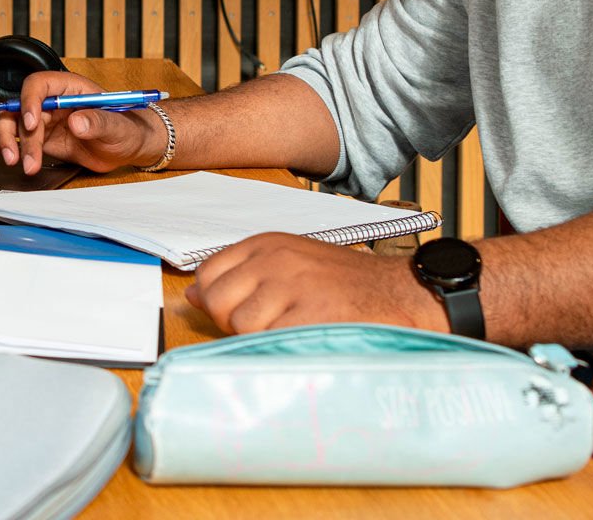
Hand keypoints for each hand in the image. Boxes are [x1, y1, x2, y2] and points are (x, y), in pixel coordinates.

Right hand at [0, 71, 166, 175]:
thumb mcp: (118, 126)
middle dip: (13, 131)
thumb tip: (77, 122)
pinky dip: (6, 144)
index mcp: (70, 88)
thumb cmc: (127, 129)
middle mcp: (53, 101)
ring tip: (15, 162)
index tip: (31, 124)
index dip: (30, 101)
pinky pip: (15, 136)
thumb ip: (99, 122)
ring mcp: (45, 119)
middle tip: (18, 156)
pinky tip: (8, 155)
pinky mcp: (41, 137)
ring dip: (7, 140)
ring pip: (12, 122)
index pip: (39, 85)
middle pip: (19, 106)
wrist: (127, 148)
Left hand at [185, 233, 448, 334]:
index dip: (218, 301)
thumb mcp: (289, 264)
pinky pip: (270, 341)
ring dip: (263, 338)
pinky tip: (305, 340)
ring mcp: (292, 285)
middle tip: (271, 325)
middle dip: (234, 322)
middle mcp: (275, 259)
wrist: (402, 292)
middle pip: (218, 301)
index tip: (241, 311)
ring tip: (296, 330)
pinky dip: (282, 348)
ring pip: (243, 325)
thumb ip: (241, 275)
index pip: (208, 274)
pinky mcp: (310, 313)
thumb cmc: (346, 284)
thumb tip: (191, 294)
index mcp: (266, 243)